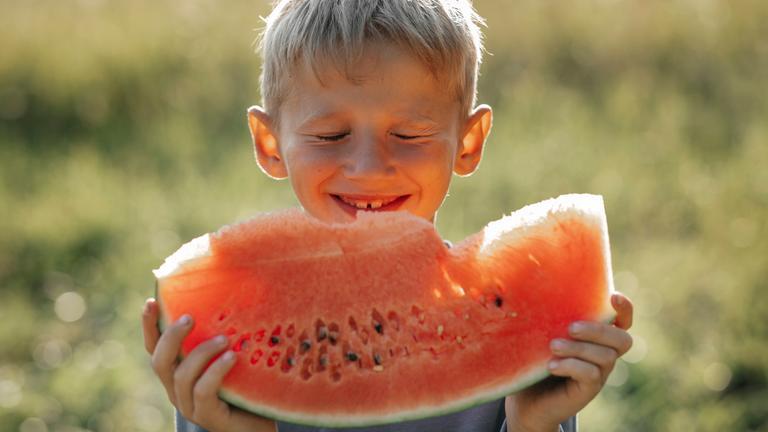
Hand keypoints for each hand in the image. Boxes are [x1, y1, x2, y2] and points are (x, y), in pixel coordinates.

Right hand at [142, 298, 275, 431]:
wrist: (259, 425)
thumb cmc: (247, 387)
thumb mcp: (231, 357)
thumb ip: (222, 337)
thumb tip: (232, 296)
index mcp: (177, 373)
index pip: (154, 348)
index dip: (149, 326)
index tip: (151, 301)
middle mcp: (177, 390)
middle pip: (160, 361)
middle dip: (171, 336)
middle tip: (190, 317)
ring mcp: (189, 406)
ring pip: (182, 375)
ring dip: (201, 352)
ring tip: (225, 339)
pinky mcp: (207, 416)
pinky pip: (203, 391)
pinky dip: (216, 371)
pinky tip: (232, 357)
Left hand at [504, 292, 633, 431]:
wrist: (525, 400)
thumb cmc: (534, 360)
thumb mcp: (542, 334)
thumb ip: (549, 317)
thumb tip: (535, 290)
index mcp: (597, 337)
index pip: (622, 321)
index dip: (624, 309)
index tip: (614, 296)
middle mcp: (604, 355)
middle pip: (622, 339)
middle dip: (599, 330)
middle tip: (571, 328)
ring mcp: (599, 374)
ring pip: (606, 356)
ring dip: (579, 348)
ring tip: (553, 346)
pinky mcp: (588, 391)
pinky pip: (592, 375)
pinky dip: (572, 366)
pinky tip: (551, 366)